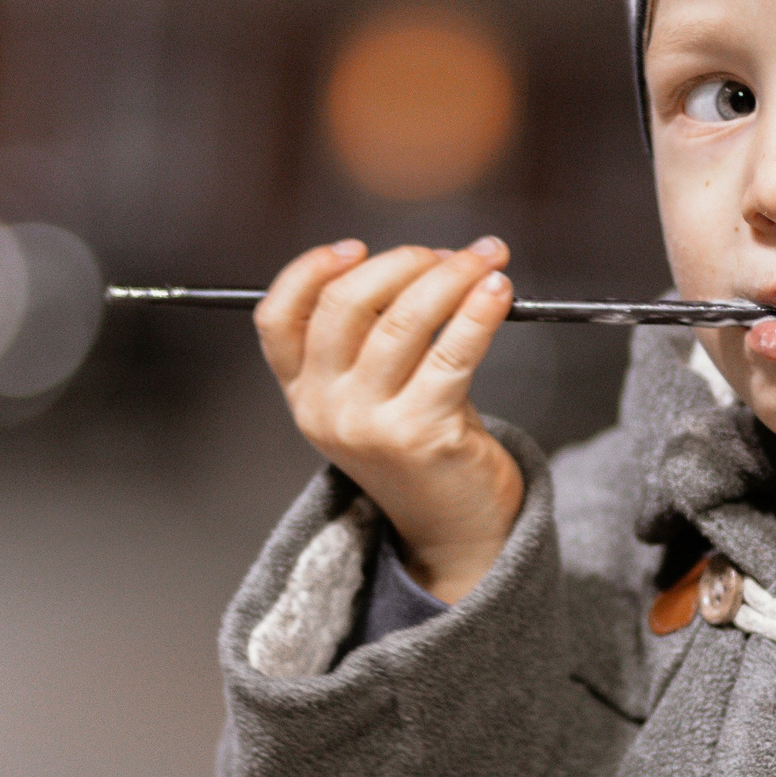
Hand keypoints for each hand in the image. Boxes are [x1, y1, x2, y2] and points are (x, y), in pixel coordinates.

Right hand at [256, 237, 521, 602]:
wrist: (454, 530)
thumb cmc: (424, 445)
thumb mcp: (377, 393)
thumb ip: (375, 337)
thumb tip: (422, 261)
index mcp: (303, 394)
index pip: (277, 319)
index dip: (309, 270)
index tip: (356, 246)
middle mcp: (325, 410)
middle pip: (345, 304)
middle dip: (403, 261)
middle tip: (451, 254)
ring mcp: (369, 425)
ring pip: (404, 320)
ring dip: (452, 275)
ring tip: (489, 259)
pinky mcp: (422, 434)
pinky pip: (452, 352)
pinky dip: (479, 311)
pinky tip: (499, 290)